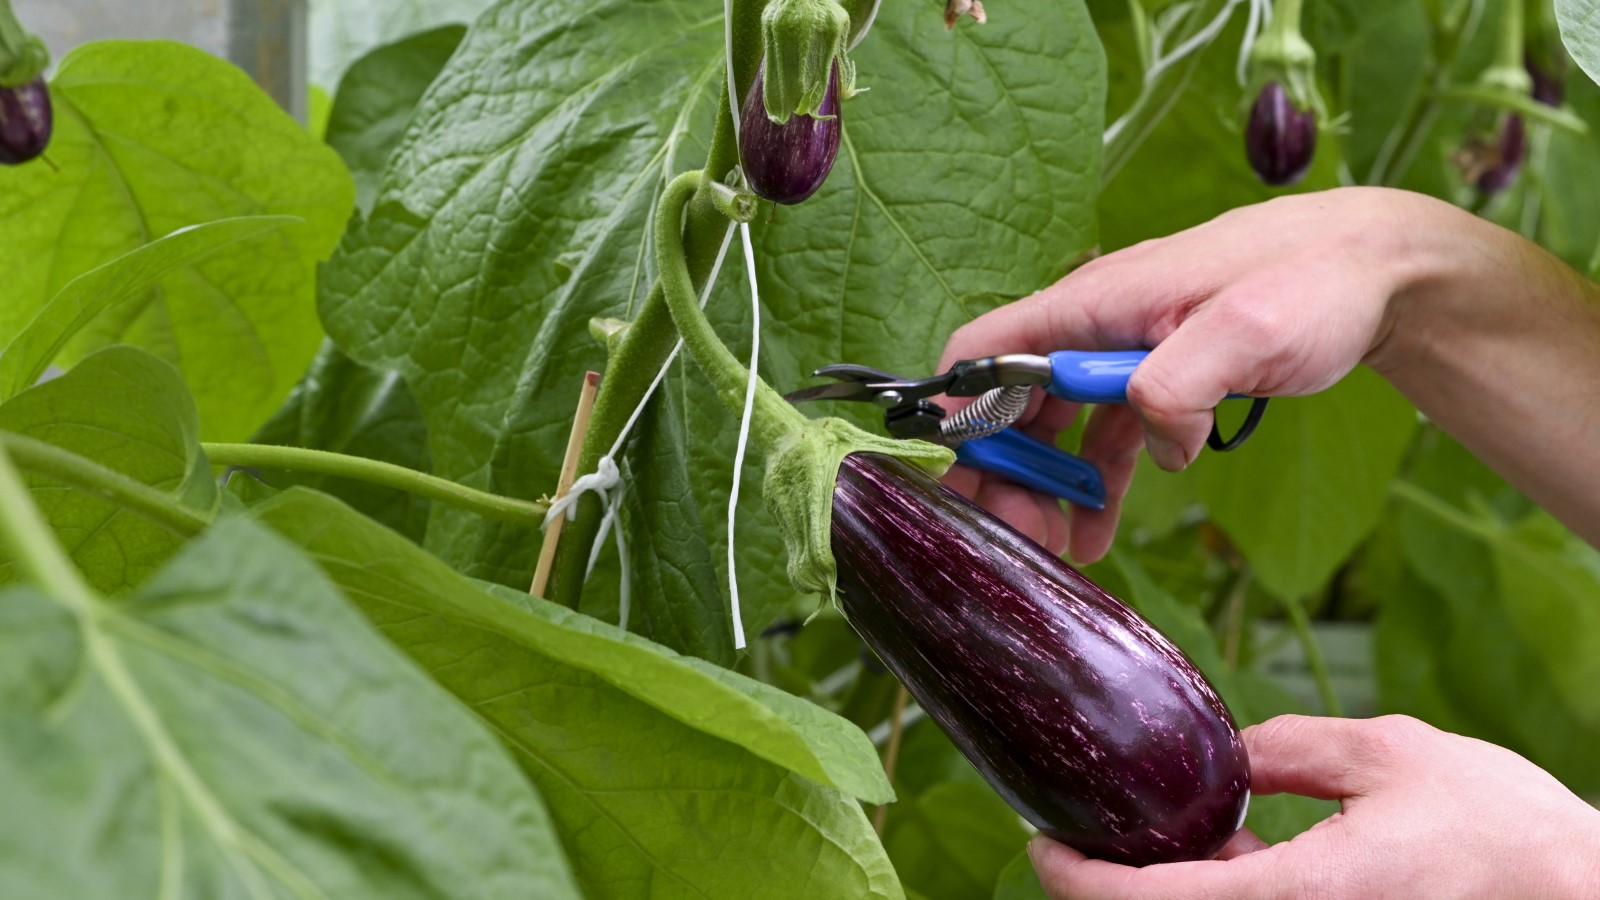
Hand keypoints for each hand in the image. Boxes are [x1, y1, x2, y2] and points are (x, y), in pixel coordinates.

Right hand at [937, 187, 1448, 561]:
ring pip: (1055, 427)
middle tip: (1012, 535)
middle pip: (1011, 401)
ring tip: (1050, 547)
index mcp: (1093, 302)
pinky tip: (1096, 531)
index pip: (986, 350)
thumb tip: (1153, 444)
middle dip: (1001, 469)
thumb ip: (1176, 386)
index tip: (952, 475)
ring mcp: (1124, 352)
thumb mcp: (1245, 332)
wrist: (1377, 268)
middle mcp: (1095, 324)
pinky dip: (1094, 483)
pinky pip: (1107, 437)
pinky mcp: (1159, 377)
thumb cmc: (1312, 280)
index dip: (954, 408)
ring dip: (1045, 486)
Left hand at [1028, 714, 1599, 898]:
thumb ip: (1288, 750)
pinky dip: (1219, 890)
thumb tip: (1224, 756)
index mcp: (1298, 897)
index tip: (1042, 844)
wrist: (1580, 895)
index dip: (1079, 881)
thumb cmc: (1499, 829)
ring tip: (1139, 825)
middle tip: (1076, 829)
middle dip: (1110, 884)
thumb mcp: (1386, 754)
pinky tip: (1221, 846)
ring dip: (1165, 886)